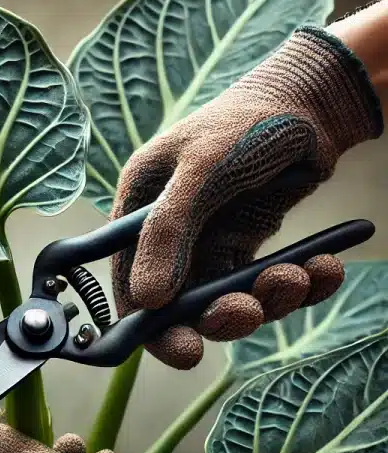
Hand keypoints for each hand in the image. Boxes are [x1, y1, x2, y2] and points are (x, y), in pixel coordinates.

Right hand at [111, 25, 382, 368]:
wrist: (312, 103)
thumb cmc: (245, 123)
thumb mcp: (200, 170)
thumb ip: (168, 232)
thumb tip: (147, 301)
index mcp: (139, 212)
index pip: (129, 281)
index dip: (148, 324)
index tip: (182, 349)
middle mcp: (169, 234)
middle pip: (179, 303)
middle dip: (216, 317)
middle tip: (246, 315)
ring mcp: (209, 241)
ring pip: (228, 300)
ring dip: (266, 300)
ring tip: (298, 277)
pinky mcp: (248, 245)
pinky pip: (265, 285)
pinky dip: (298, 286)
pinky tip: (322, 269)